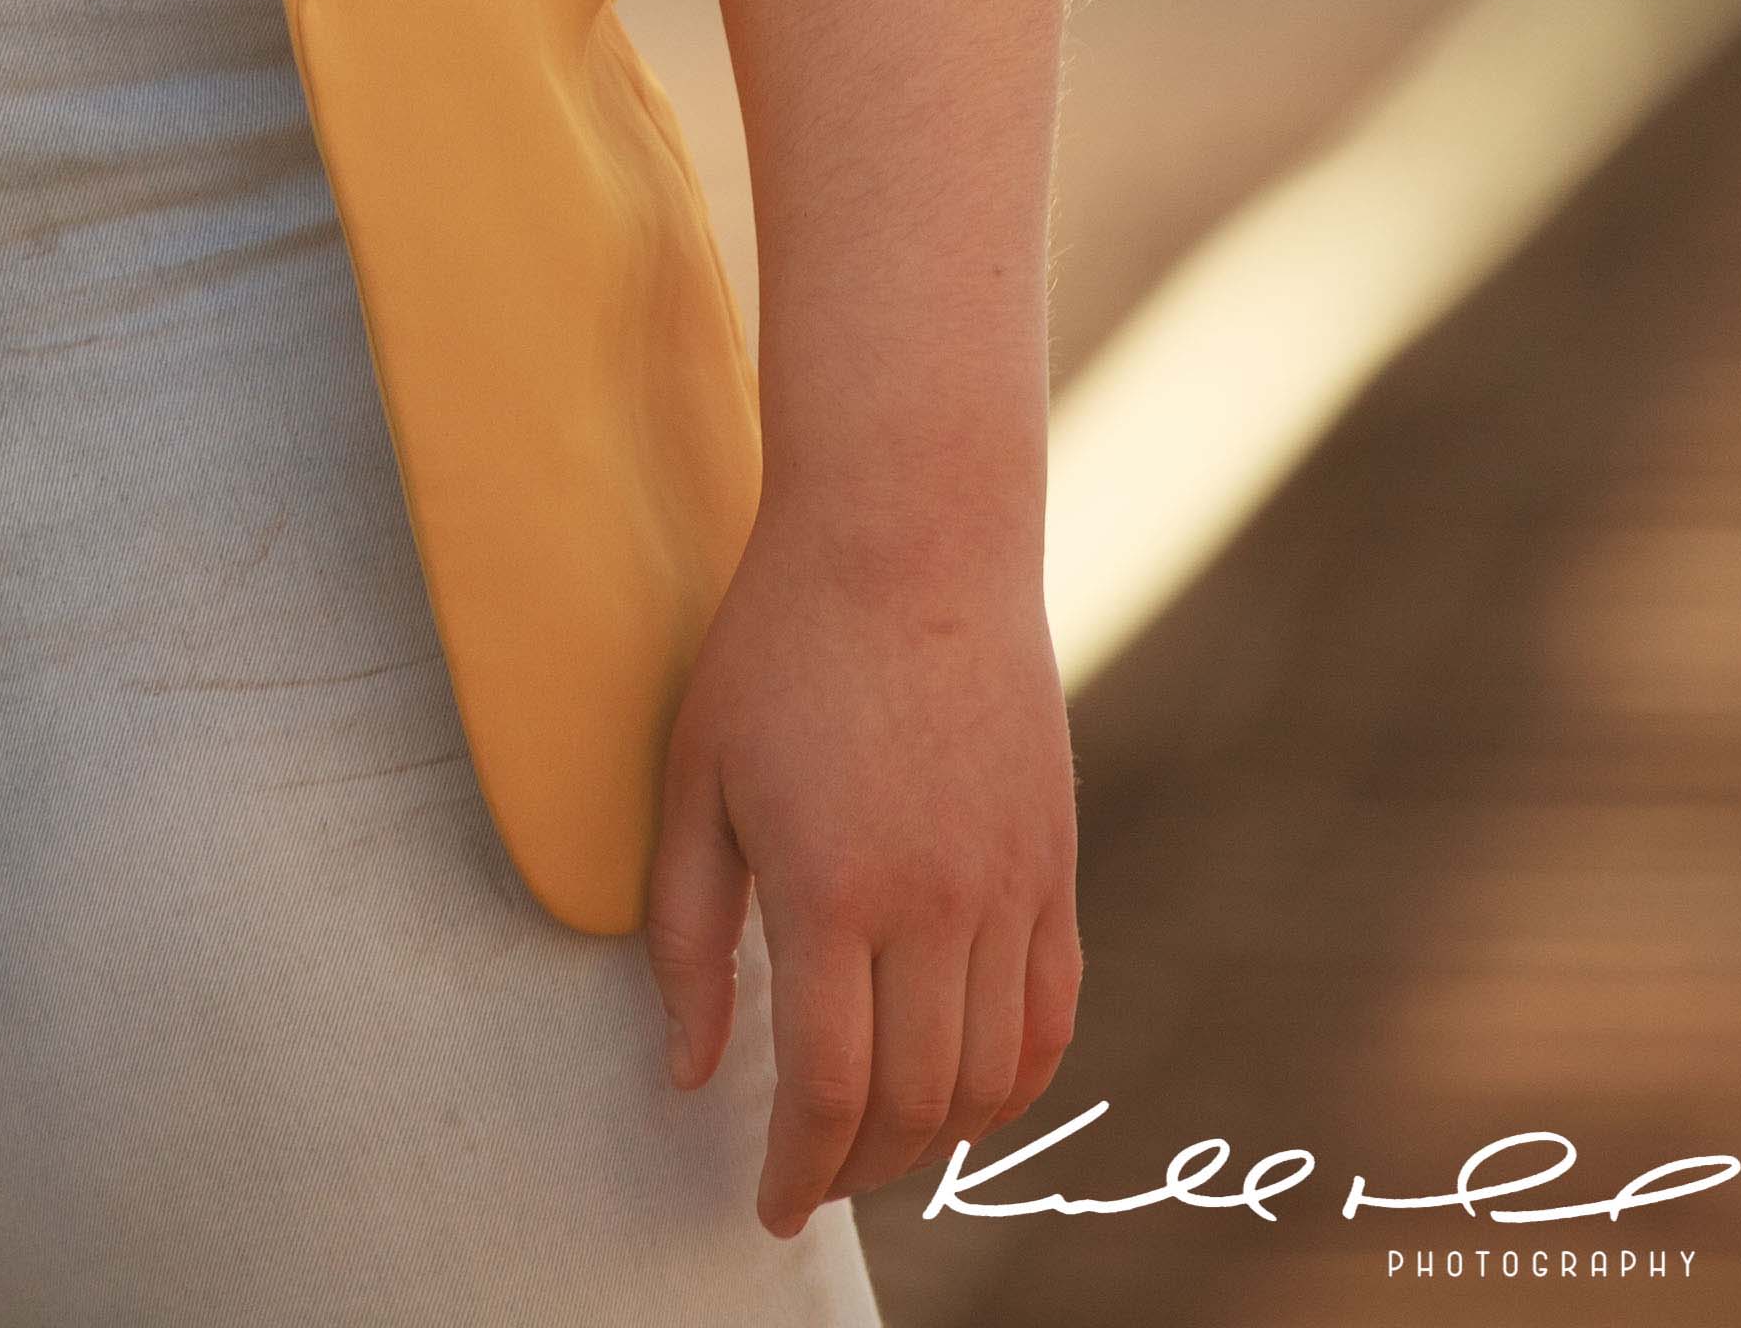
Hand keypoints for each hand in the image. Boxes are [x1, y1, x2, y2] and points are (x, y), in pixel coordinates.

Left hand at [643, 482, 1078, 1238]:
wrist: (911, 535)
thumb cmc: (779, 645)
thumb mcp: (696, 776)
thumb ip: (688, 934)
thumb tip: (693, 1072)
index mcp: (832, 888)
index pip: (829, 1090)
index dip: (799, 1172)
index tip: (770, 1205)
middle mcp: (935, 903)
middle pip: (914, 1102)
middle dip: (858, 1167)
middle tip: (814, 1178)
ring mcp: (1009, 886)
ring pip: (990, 1076)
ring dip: (933, 1137)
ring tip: (876, 1142)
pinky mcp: (1053, 864)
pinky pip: (1053, 1015)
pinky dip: (1016, 1081)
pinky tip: (966, 1092)